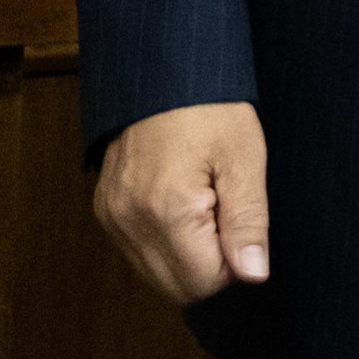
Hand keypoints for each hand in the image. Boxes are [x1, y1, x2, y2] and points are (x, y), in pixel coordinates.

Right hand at [93, 101, 269, 304]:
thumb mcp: (243, 157)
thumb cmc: (210, 107)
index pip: (204, 282)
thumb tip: (253, 276)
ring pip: (155, 275)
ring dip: (185, 255)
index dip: (233, 260)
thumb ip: (249, 221)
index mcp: (168, 209)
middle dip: (209, 263)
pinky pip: (137, 252)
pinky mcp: (105, 210)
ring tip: (202, 201)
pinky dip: (163, 242)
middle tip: (223, 209)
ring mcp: (111, 217)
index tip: (239, 217)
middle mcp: (129, 221)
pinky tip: (180, 203)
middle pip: (177, 288)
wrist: (164, 70)